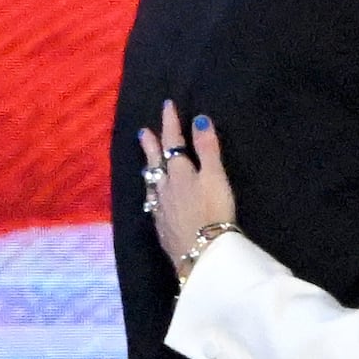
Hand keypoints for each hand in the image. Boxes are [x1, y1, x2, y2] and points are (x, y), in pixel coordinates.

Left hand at [137, 99, 237, 275]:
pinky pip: (152, 205)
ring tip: (145, 164)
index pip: (173, 142)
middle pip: (156, 163)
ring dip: (149, 170)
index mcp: (179, 173)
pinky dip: (152, 195)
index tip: (166, 106)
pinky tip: (152, 200)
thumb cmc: (213, 212)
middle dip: (151, 145)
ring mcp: (161, 210)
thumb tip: (199, 119)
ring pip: (151, 184)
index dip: (170, 123)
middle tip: (143, 132)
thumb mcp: (215, 176)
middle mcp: (165, 188)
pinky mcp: (162, 229)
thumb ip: (207, 149)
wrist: (203, 253)